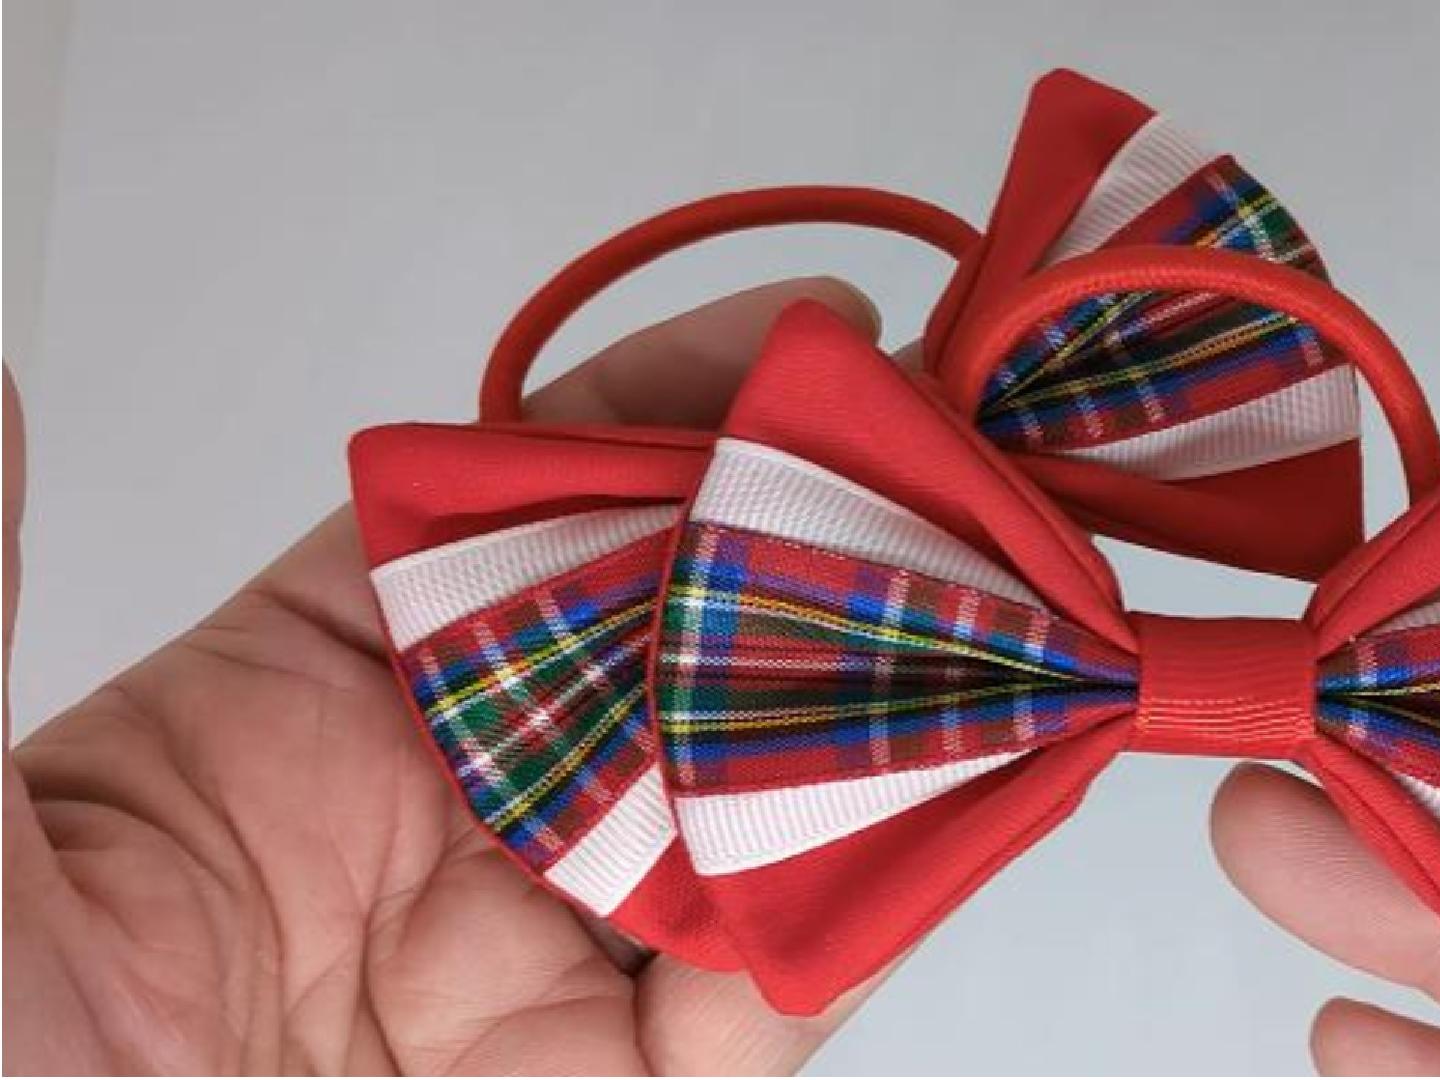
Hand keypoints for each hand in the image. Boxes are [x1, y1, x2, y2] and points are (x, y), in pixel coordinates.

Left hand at [1, 278, 881, 1074]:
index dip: (671, 412)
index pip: (535, 510)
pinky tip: (955, 797)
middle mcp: (473, 804)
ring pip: (760, 801)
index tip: (800, 335)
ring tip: (1007, 606)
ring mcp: (554, 952)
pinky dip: (872, 897)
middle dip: (828, 545)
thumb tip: (4, 389)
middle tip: (958, 458)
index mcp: (333, 695)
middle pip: (686, 640)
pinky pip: (773, 989)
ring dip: (888, 708)